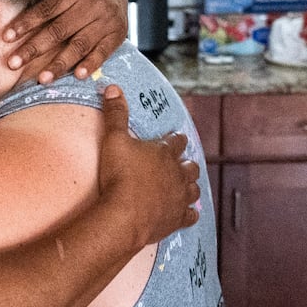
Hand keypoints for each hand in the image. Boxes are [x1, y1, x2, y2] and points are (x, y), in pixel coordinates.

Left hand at [2, 0, 127, 83]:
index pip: (48, 7)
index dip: (27, 22)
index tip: (6, 36)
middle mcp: (92, 6)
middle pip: (59, 30)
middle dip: (35, 48)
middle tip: (13, 63)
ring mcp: (105, 22)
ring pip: (79, 45)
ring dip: (59, 63)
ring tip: (41, 79)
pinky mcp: (116, 36)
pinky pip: (102, 52)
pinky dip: (90, 64)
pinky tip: (76, 75)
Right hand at [95, 85, 200, 248]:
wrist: (125, 215)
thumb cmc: (120, 176)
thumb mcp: (113, 139)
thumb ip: (115, 114)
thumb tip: (113, 88)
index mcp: (164, 153)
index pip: (175, 141)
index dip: (176, 139)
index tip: (178, 137)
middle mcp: (177, 174)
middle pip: (189, 166)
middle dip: (187, 163)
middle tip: (184, 162)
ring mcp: (179, 197)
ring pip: (193, 189)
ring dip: (191, 186)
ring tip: (188, 185)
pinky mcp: (177, 218)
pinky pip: (190, 216)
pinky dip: (191, 214)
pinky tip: (191, 214)